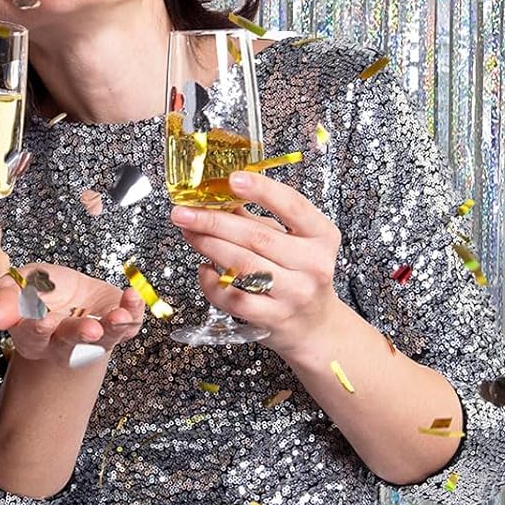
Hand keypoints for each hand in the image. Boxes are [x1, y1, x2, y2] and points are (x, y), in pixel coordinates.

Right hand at [0, 263, 144, 368]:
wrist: (78, 299)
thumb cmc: (43, 293)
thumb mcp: (17, 286)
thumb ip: (0, 294)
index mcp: (32, 332)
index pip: (28, 332)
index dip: (30, 326)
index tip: (32, 318)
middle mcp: (61, 341)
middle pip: (66, 341)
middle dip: (75, 333)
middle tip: (86, 328)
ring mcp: (91, 340)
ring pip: (100, 340)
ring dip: (109, 328)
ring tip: (116, 317)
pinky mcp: (118, 331)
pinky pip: (128, 327)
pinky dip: (133, 311)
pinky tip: (133, 297)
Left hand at [169, 167, 342, 361]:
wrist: (314, 325)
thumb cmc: (296, 273)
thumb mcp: (289, 241)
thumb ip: (256, 219)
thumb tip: (214, 195)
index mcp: (321, 235)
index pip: (293, 205)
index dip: (262, 190)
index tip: (232, 178)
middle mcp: (314, 264)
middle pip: (257, 237)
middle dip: (214, 222)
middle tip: (184, 212)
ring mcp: (296, 293)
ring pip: (243, 265)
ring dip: (208, 246)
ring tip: (188, 233)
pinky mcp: (275, 317)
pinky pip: (234, 297)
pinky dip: (212, 283)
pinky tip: (203, 270)